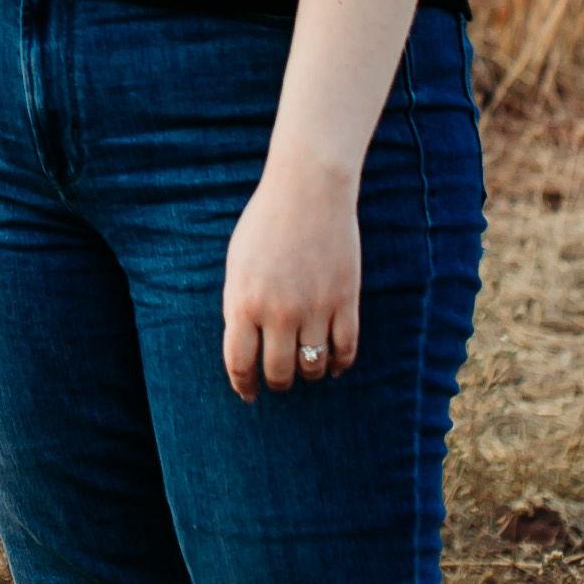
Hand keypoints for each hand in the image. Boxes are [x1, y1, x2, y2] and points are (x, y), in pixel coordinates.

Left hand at [220, 160, 361, 399]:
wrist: (308, 191)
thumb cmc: (265, 224)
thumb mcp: (237, 264)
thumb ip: (238, 306)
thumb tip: (244, 349)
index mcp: (244, 301)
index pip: (240, 363)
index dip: (243, 385)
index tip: (248, 393)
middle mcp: (278, 312)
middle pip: (279, 372)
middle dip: (276, 382)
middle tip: (278, 381)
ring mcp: (314, 308)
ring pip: (313, 366)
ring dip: (308, 374)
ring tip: (304, 368)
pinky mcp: (345, 301)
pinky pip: (345, 350)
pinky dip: (340, 364)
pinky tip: (333, 365)